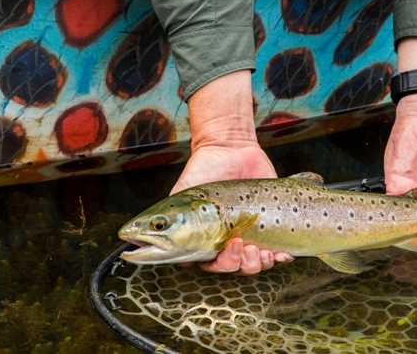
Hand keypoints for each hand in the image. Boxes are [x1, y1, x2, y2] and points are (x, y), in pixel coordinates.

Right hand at [172, 71, 292, 273]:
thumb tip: (134, 236)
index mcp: (204, 241)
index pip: (210, 266)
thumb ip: (163, 217)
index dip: (219, 265)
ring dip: (258, 263)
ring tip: (258, 248)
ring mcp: (249, 237)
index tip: (221, 250)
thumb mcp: (180, 195)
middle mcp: (226, 243)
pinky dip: (281, 258)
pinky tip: (282, 254)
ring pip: (254, 265)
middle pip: (234, 268)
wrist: (232, 149)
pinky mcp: (269, 228)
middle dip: (238, 262)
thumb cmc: (202, 170)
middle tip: (239, 244)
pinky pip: (277, 253)